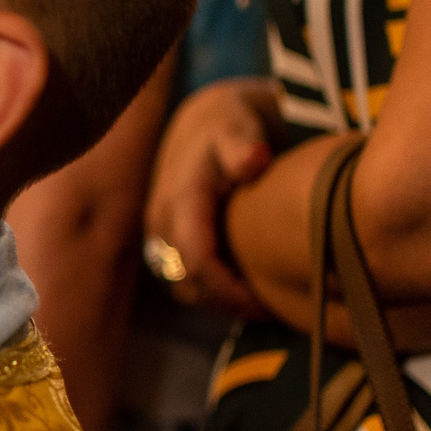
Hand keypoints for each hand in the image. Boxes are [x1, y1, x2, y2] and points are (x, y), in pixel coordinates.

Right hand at [143, 77, 278, 316]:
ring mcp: (158, 234)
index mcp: (181, 199)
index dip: (229, 291)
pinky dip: (211, 290)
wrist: (201, 122)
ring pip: (184, 286)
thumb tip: (252, 160)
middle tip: (272, 309)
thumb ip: (243, 145)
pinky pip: (183, 278)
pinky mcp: (163, 240)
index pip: (197, 261)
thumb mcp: (238, 126)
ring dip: (218, 300)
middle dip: (228, 303)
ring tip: (260, 300)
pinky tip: (243, 285)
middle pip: (189, 283)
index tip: (264, 303)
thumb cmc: (228, 124)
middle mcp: (161, 221)